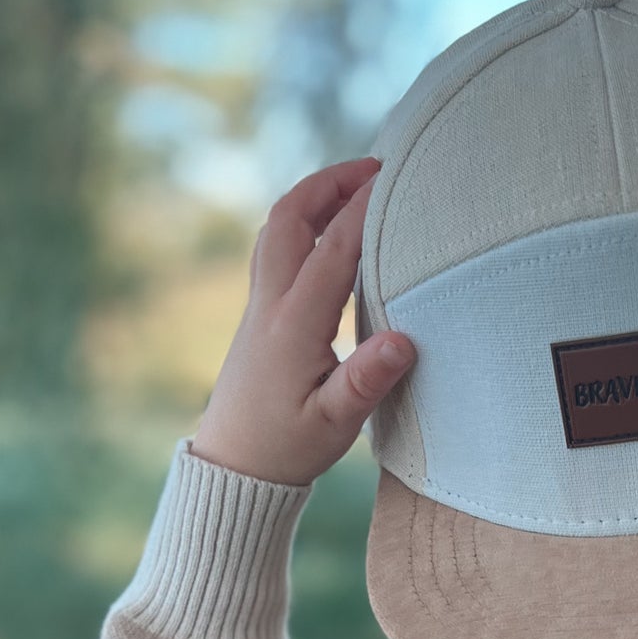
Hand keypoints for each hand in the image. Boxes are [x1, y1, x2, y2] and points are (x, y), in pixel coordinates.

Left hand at [189, 155, 415, 484]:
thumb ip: (366, 381)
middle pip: (289, 217)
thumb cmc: (287, 449)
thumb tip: (402, 341)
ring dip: (313, 198)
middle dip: (329, 183)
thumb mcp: (335, 425)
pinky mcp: (260, 319)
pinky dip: (303, 225)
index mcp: (293, 325)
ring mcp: (260, 308)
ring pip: (277, 229)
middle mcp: (271, 305)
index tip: (396, 181)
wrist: (235, 470)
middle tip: (375, 168)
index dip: (364, 211)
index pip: (332, 249)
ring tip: (355, 188)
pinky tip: (329, 234)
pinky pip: (277, 251)